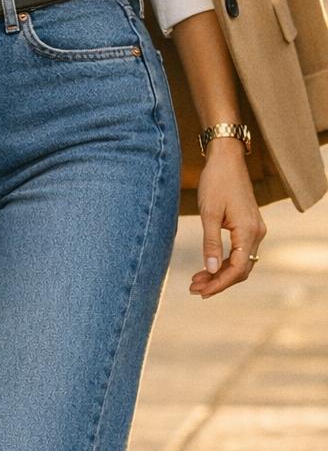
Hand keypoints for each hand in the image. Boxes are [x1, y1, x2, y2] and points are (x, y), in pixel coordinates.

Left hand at [188, 139, 266, 298]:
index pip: (237, 269)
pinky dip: (225, 261)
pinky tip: (209, 266)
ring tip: (198, 281)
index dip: (219, 283)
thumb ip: (211, 243)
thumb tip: (211, 270)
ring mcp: (255, 229)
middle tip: (194, 289)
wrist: (226, 159)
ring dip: (221, 273)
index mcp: (248, 231)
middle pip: (241, 269)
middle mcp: (257, 233)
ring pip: (241, 262)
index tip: (200, 291)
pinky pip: (241, 251)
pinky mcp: (249, 225)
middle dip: (219, 282)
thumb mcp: (209, 213)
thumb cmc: (216, 182)